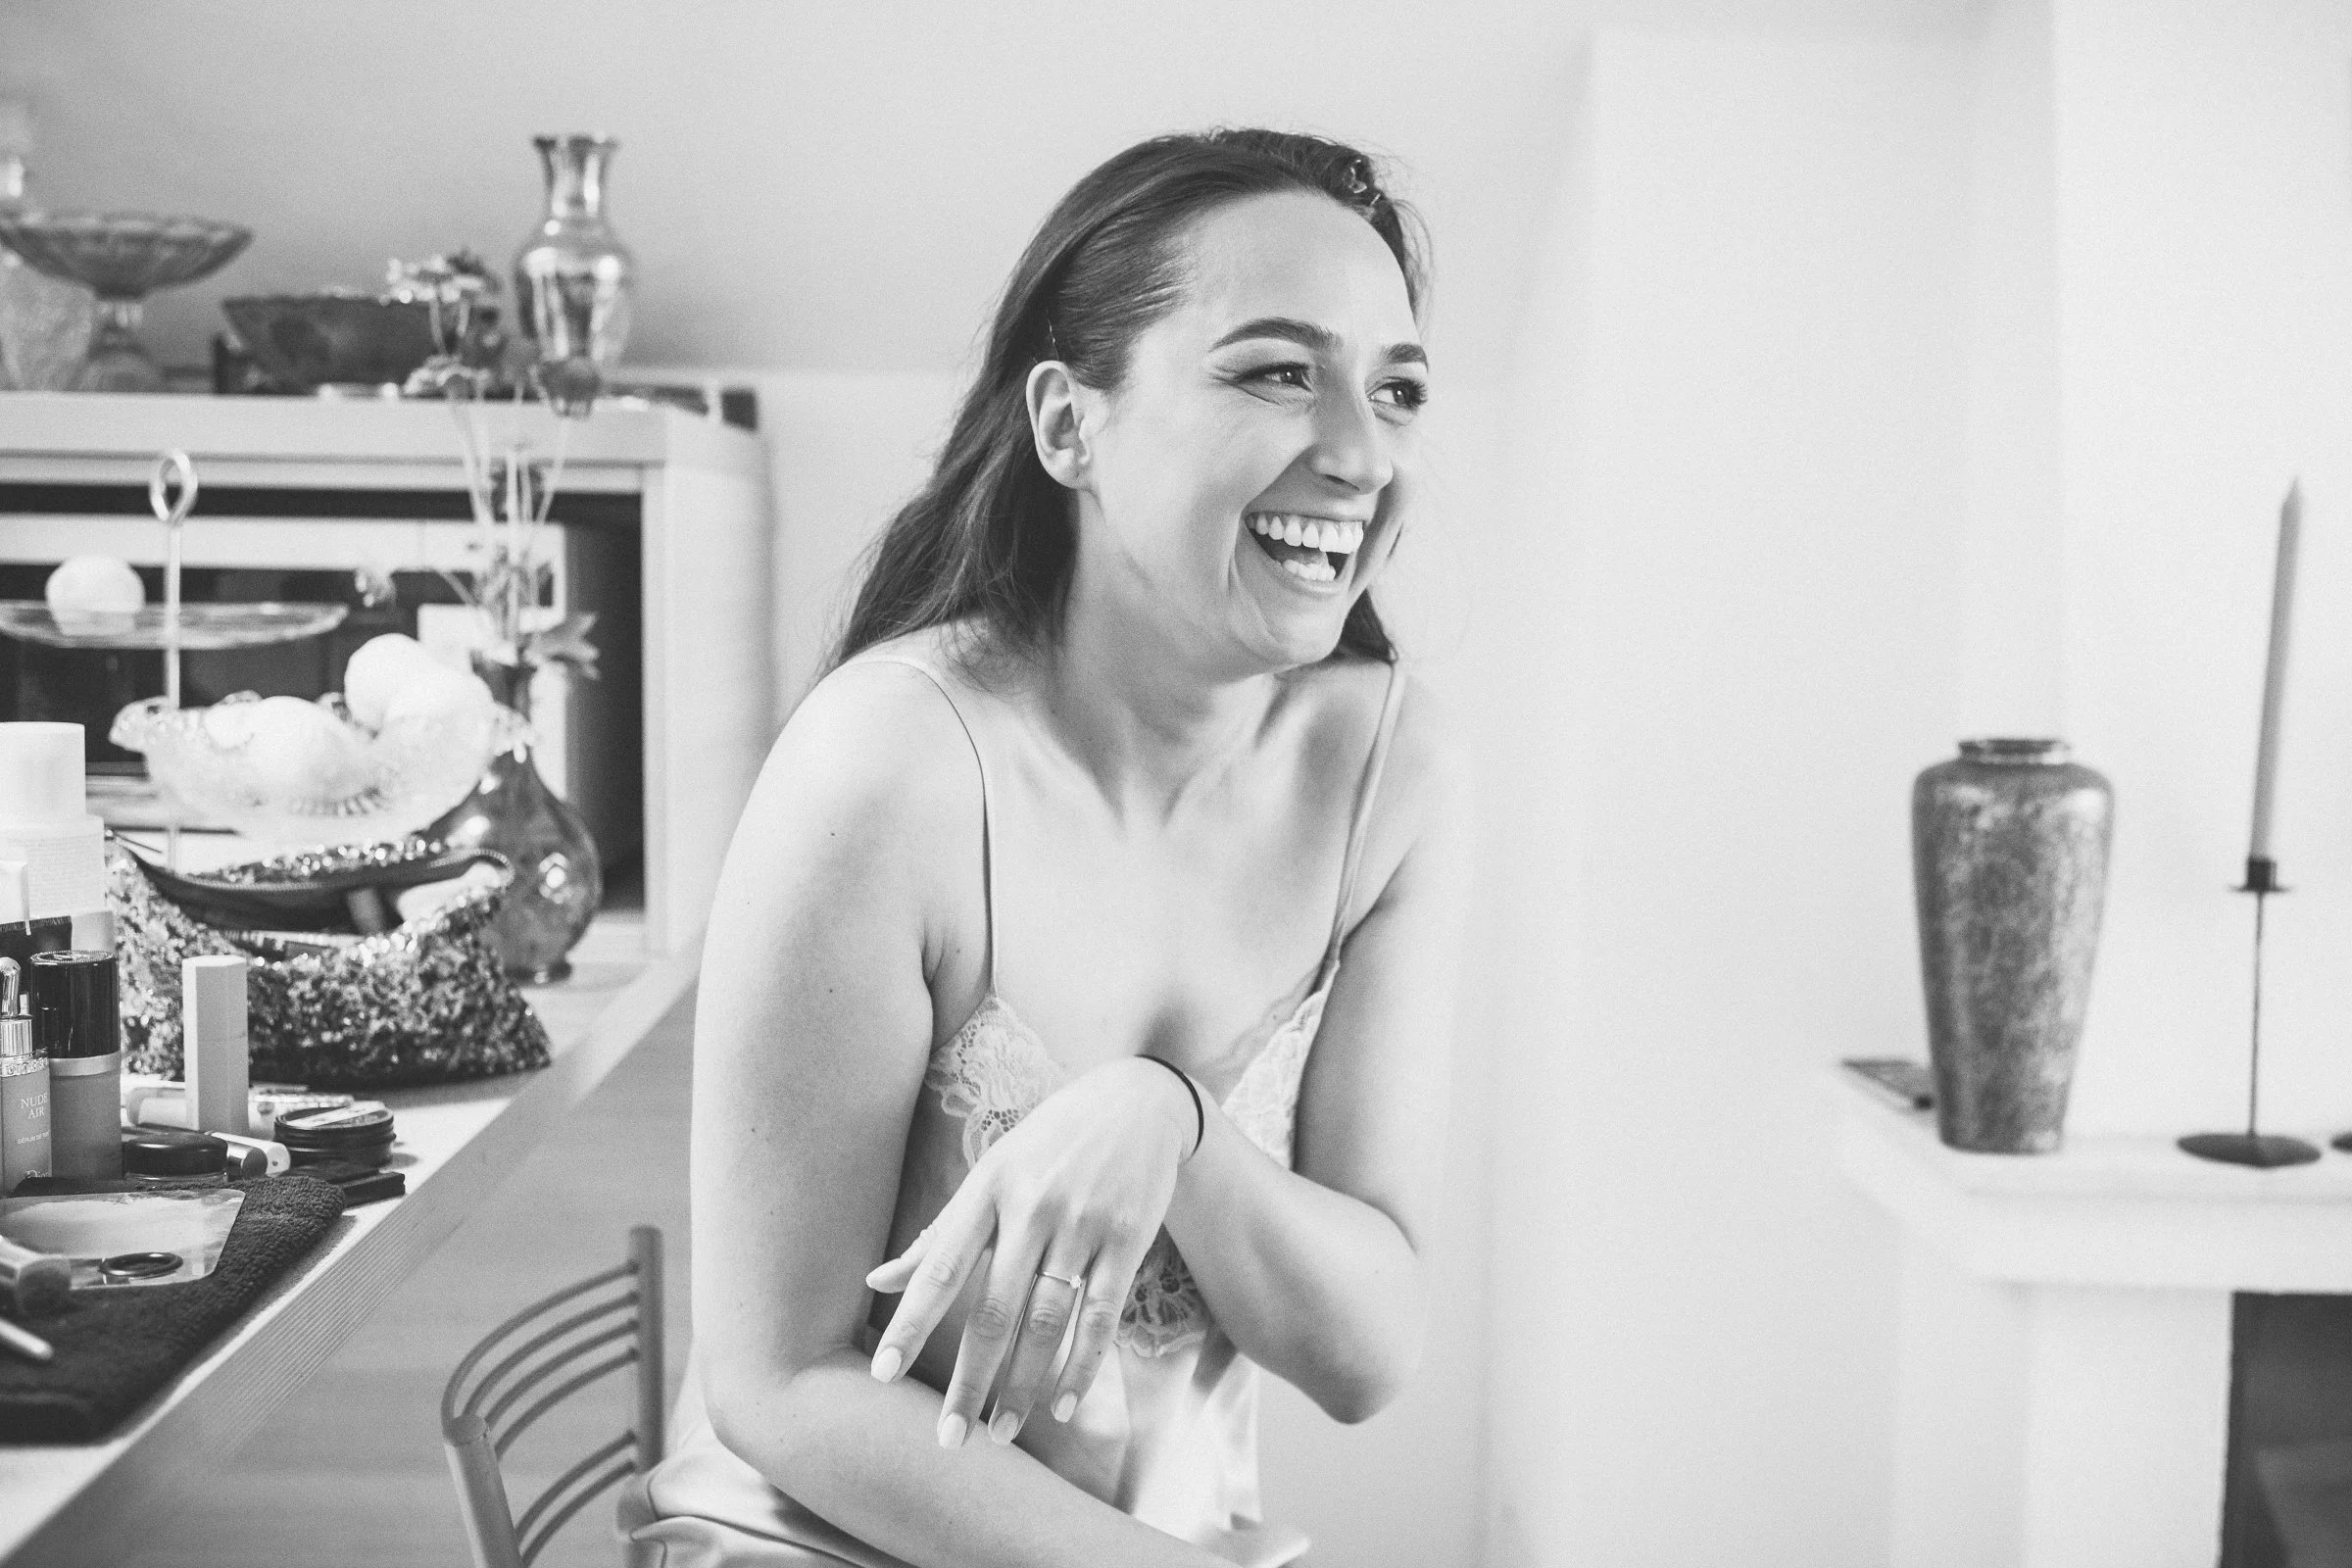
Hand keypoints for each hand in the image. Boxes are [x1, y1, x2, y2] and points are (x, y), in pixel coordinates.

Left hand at [864, 1056, 1195, 1446]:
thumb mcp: (989, 1173)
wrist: (1136, 1103)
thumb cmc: (1048, 1145)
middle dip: (969, 1381)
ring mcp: (1082, 1224)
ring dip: (1022, 1385)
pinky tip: (1063, 1407)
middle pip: (993, 1309)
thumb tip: (877, 1283)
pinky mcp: (1128, 1239)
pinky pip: (1101, 1316)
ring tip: (1000, 1433)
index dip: (910, 1323)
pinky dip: (1081, 1367)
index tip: (882, 1375)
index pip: (940, 1266)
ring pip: (1046, 1322)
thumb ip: (939, 1233)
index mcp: (987, 1188)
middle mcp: (1031, 1206)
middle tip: (947, 1439)